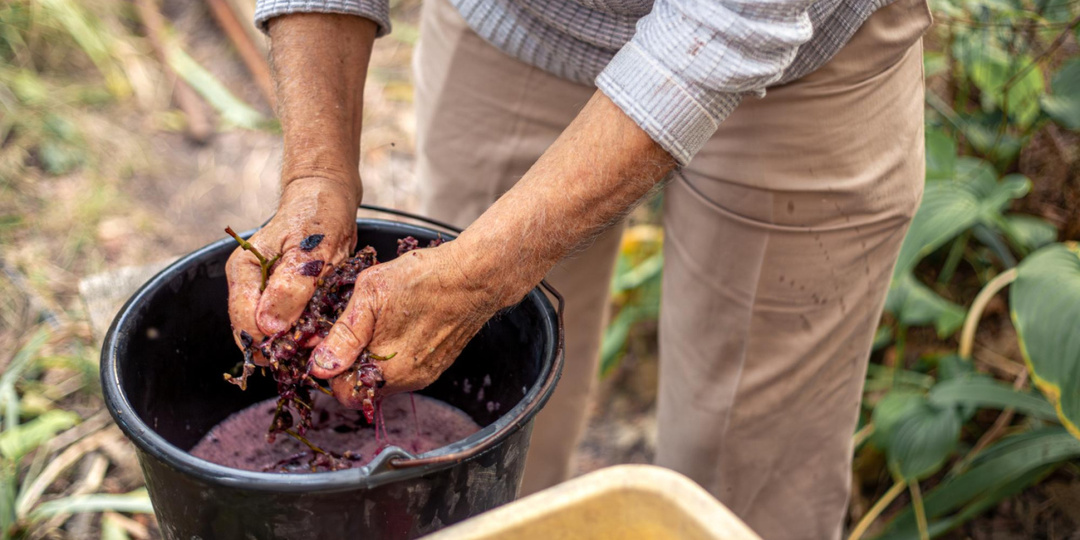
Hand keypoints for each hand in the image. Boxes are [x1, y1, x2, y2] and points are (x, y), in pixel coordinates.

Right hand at [225, 177, 359, 361]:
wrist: (327, 201)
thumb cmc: (318, 217)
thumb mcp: (310, 250)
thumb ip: (291, 287)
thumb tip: (269, 327)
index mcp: (244, 271)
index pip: (244, 321)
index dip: (269, 340)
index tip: (299, 344)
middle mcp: (248, 285)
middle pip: (254, 333)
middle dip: (282, 345)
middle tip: (314, 345)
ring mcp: (264, 293)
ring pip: (272, 333)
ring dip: (295, 341)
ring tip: (320, 338)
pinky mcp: (283, 298)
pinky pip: (289, 325)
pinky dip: (304, 331)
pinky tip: (321, 330)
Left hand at [308, 243, 509, 401]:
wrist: (474, 276)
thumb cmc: (423, 279)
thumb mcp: (370, 296)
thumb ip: (342, 336)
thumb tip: (320, 367)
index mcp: (385, 370)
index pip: (344, 395)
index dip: (332, 370)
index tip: (332, 343)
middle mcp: (407, 381)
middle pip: (365, 388)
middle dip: (353, 364)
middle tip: (356, 327)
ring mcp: (425, 374)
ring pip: (385, 378)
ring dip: (374, 358)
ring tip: (379, 321)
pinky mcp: (438, 364)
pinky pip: (405, 369)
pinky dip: (395, 353)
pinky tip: (400, 323)